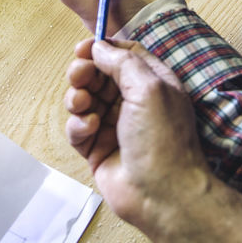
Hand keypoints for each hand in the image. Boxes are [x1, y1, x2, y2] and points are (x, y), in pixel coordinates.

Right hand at [63, 37, 209, 231]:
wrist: (162, 194)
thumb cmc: (164, 141)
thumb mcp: (149, 87)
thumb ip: (122, 61)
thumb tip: (98, 47)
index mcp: (153, 83)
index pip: (123, 55)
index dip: (102, 49)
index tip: (84, 48)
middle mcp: (134, 103)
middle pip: (98, 75)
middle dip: (84, 72)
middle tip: (79, 76)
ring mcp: (115, 126)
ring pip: (84, 100)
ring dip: (77, 98)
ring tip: (83, 105)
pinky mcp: (98, 149)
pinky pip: (77, 128)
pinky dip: (78, 125)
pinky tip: (88, 129)